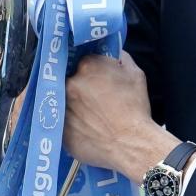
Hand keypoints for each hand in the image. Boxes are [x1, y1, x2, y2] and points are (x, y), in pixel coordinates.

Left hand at [64, 53, 174, 180]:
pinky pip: (62, 122)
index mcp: (87, 67)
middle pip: (70, 80)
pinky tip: (85, 129)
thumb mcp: (136, 75)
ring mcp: (61, 107)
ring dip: (74, 105)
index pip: (83, 61)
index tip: (98, 80)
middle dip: (81, 88)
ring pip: (64, 101)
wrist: (133, 145)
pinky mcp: (59, 129)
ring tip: (90, 116)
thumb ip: (121, 57)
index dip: (92, 71)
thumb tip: (112, 51)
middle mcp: (70, 84)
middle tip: (94, 100)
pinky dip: (72, 124)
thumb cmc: (136, 109)